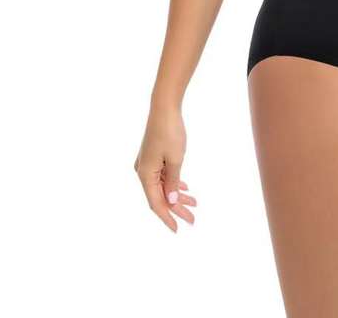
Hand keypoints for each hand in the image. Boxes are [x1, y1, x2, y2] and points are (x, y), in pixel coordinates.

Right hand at [134, 104, 196, 231]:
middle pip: (160, 196)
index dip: (167, 217)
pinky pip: (163, 176)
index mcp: (145, 175)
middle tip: (193, 219)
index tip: (178, 229)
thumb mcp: (175, 159)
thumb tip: (172, 201)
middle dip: (177, 208)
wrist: (164, 107)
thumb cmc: (170, 132)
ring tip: (194, 203)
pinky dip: (174, 183)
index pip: (156, 203)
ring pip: (163, 186)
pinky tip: (185, 188)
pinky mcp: (153, 156)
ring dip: (177, 195)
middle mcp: (143, 171)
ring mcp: (147, 164)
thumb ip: (173, 182)